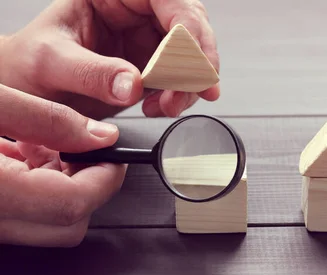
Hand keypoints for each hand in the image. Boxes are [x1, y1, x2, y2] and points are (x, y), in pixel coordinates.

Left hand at [0, 0, 218, 119]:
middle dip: (197, 60)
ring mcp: (148, 41)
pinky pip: (184, 78)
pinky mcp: (154, 68)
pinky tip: (162, 106)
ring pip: (194, 53)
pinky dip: (182, 96)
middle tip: (196, 88)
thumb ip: (91, 72)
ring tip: (169, 105)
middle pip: (190, 24)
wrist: (28, 93)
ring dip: (191, 83)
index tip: (189, 59)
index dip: (186, 27)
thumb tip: (133, 84)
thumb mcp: (50, 63)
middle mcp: (136, 13)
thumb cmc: (29, 65)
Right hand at [0, 83, 125, 246]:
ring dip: (58, 179)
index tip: (116, 154)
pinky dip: (34, 180)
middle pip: (67, 220)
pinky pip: (23, 208)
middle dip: (85, 180)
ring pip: (46, 217)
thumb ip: (48, 120)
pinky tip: (21, 148)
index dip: (106, 177)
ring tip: (37, 139)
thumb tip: (102, 136)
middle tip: (80, 144)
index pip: (73, 204)